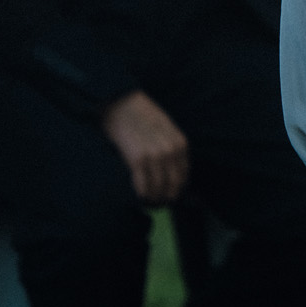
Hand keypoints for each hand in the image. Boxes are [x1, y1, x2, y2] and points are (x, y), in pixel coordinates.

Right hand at [101, 91, 188, 205]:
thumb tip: (171, 172)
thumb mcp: (166, 128)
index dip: (176, 190)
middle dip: (165, 198)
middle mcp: (171, 151)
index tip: (167, 196)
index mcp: (180, 143)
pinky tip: (138, 195)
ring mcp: (155, 156)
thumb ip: (171, 147)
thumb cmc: (141, 115)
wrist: (121, 103)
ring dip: (153, 199)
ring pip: (158, 189)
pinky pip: (143, 187)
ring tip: (147, 201)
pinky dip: (141, 194)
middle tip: (156, 203)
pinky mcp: (138, 159)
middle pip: (173, 186)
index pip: (183, 177)